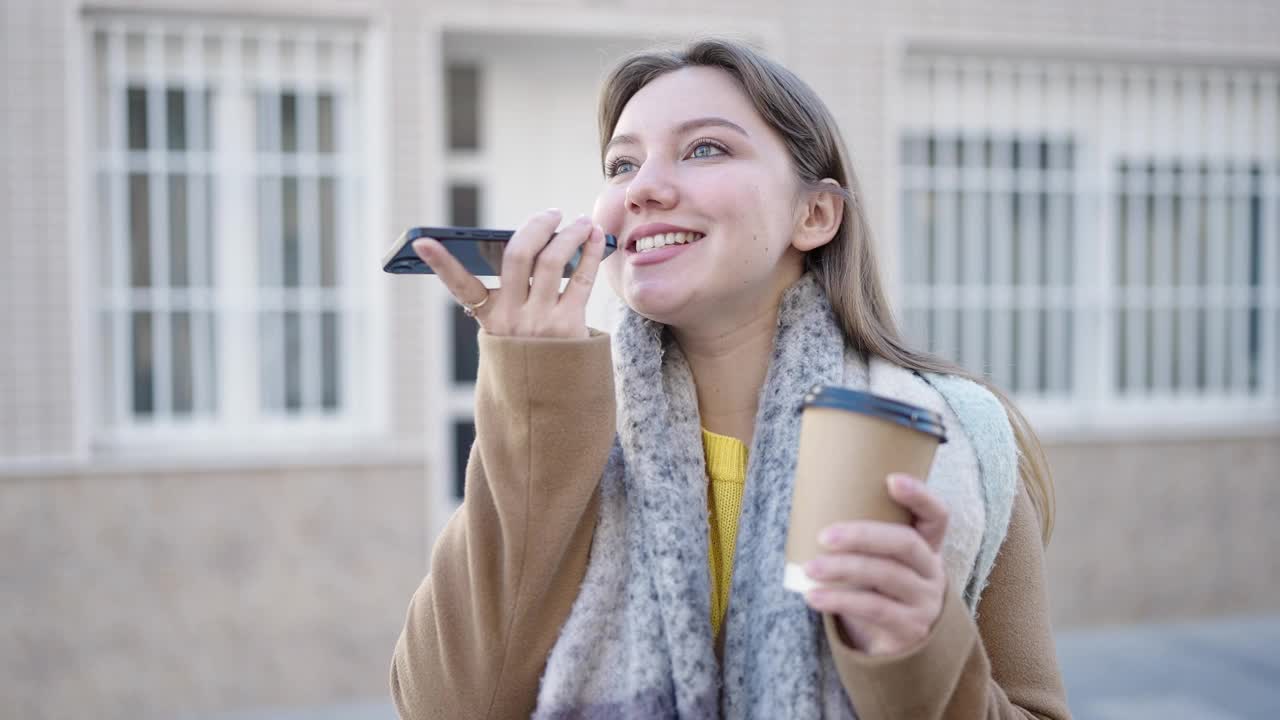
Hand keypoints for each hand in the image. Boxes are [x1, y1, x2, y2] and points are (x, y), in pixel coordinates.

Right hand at [411, 209, 605, 338]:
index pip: (461, 286)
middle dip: (535, 226)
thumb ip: (515, 292)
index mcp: (489, 317)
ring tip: (582, 222)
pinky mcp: (570, 327)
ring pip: (553, 262)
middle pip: (517, 256)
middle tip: (552, 213)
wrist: (554, 400)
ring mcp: (540, 322)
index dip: (440, 264)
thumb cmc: (531, 353)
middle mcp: (511, 318)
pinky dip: (592, 253)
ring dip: (570, 234)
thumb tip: (540, 241)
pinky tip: (597, 237)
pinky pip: (583, 280)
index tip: (420, 241)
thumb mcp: (511, 330)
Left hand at [802, 473, 948, 655]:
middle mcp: (931, 572)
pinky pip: (874, 609)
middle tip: (824, 536)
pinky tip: (814, 596)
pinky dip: (840, 600)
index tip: (891, 479)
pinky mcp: (909, 628)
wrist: (893, 647)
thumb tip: (807, 507)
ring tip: (809, 568)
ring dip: (843, 569)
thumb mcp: (880, 562)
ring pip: (886, 575)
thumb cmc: (877, 591)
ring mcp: (924, 601)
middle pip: (905, 544)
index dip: (920, 496)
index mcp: (927, 547)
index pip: (937, 516)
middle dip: (863, 535)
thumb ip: (863, 539)